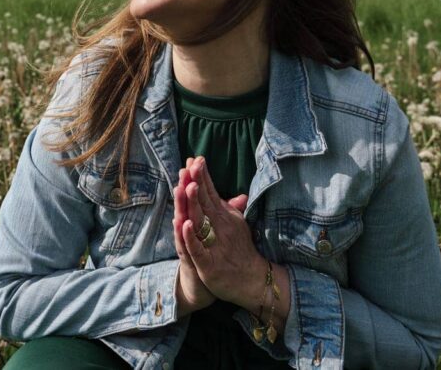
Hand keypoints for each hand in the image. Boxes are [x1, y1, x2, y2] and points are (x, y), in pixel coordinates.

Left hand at [180, 157, 267, 310]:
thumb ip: (231, 208)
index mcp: (225, 217)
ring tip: (187, 186)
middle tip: (190, 165)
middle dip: (197, 183)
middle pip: (205, 202)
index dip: (203, 176)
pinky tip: (186, 225)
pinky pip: (198, 249)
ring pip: (201, 222)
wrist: (254, 282)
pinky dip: (192, 237)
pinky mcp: (208, 264)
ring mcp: (215, 245)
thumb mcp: (238, 225)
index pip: (212, 193)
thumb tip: (235, 192)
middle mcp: (220, 228)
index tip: (195, 159)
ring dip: (194, 204)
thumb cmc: (241, 251)